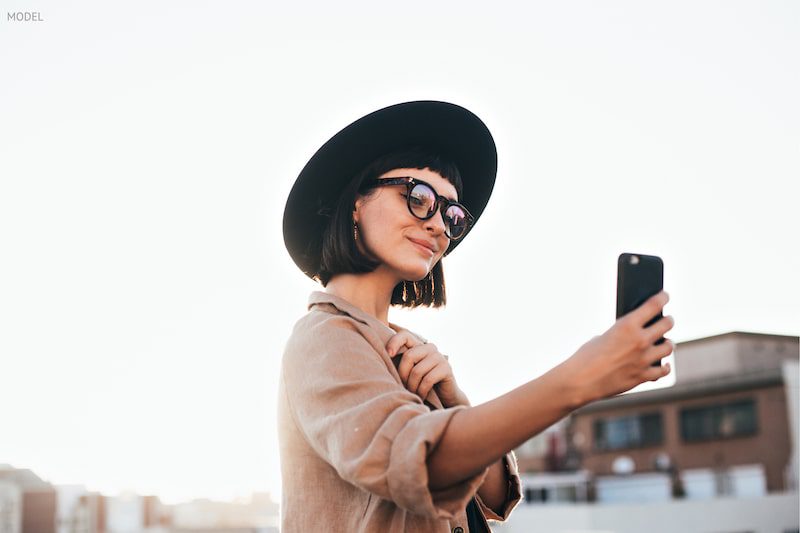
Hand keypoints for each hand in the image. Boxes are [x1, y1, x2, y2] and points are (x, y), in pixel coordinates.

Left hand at [386, 330, 468, 406]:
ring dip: (412, 386)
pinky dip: (421, 391)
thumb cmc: (420, 383)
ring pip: (417, 371)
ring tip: (412, 393)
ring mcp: (439, 356)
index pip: (405, 334)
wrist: (444, 396)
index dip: (394, 342)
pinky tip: (421, 396)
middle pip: (409, 356)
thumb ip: (399, 363)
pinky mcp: (446, 368)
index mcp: (418, 345)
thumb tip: (376, 358)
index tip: (388, 354)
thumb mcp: (408, 371)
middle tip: (403, 387)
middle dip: (403, 375)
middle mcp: (429, 347)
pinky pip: (427, 380)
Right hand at [565, 290, 674, 404]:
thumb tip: (636, 335)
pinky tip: (663, 364)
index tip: (665, 296)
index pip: (653, 305)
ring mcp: (643, 359)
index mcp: (627, 326)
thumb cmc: (585, 357)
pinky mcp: (642, 376)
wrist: (580, 381)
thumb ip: (622, 334)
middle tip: (666, 320)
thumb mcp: (603, 337)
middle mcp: (639, 341)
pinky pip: (663, 370)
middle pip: (667, 324)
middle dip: (667, 320)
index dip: (663, 297)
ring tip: (664, 343)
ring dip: (666, 343)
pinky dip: (664, 366)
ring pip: (669, 347)